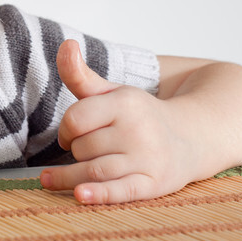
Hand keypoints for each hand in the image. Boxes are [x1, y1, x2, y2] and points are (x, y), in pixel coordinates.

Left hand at [39, 39, 193, 203]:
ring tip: (50, 179)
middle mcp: (138, 130)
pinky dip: (97, 194)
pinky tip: (78, 195)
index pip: (76, 118)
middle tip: (82, 150)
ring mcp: (147, 158)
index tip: (70, 134)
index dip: (66, 129)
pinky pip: (120, 191)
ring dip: (69, 177)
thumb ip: (81, 74)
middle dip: (75, 151)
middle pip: (83, 147)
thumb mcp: (112, 92)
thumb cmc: (139, 115)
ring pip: (94, 169)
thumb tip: (65, 44)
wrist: (191, 138)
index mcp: (125, 103)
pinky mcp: (153, 184)